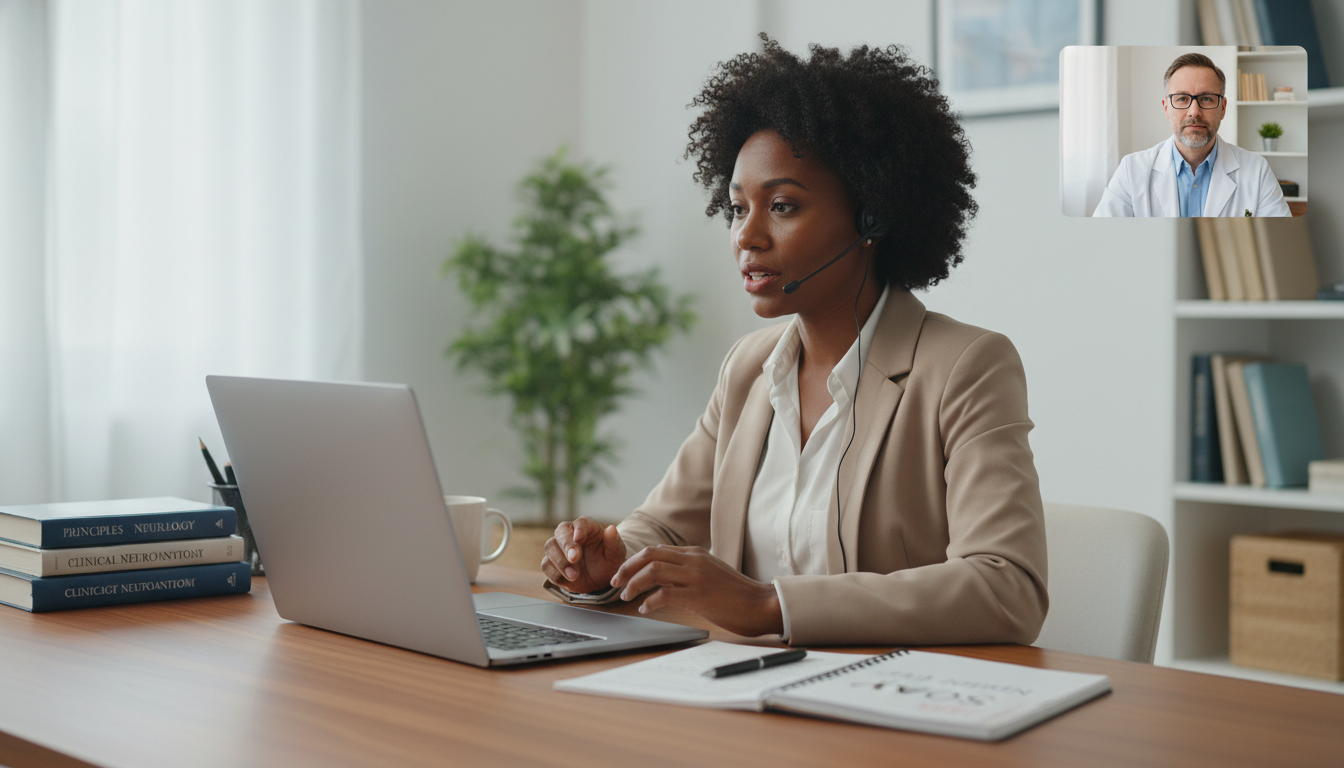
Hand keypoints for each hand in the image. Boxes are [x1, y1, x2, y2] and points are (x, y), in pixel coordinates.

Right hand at [541, 516, 626, 593]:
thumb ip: (614, 542)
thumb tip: (611, 529)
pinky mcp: (551, 563)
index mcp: (587, 527)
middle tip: (574, 558)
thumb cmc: (609, 562)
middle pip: (560, 532)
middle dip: (566, 545)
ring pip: (550, 547)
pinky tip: (568, 580)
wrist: (600, 579)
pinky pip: (546, 565)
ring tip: (574, 575)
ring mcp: (558, 548)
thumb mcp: (617, 554)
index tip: (580, 538)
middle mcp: (570, 534)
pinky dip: (555, 573)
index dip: (579, 529)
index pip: (580, 523)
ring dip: (560, 561)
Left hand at [610, 545, 783, 637]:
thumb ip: (687, 573)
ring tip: (625, 596)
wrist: (761, 604)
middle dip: (627, 568)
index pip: (657, 550)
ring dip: (633, 583)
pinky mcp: (698, 595)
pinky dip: (650, 601)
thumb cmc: (737, 594)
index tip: (623, 574)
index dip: (635, 561)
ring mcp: (695, 576)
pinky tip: (645, 608)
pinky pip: (664, 594)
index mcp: (695, 553)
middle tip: (615, 582)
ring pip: (652, 571)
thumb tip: (662, 582)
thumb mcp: (710, 574)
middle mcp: (693, 560)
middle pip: (649, 555)